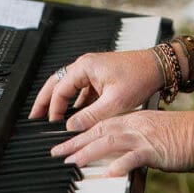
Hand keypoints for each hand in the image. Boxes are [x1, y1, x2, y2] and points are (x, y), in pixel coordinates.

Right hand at [29, 48, 162, 128]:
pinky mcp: (100, 77)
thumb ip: (91, 116)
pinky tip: (75, 117)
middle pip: (57, 83)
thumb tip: (71, 127)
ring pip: (69, 87)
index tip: (51, 124)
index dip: (53, 108)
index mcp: (85, 66)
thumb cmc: (141, 76)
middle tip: (34, 116)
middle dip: (45, 100)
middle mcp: (86, 66)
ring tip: (51, 118)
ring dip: (60, 102)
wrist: (159, 67)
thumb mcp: (115, 102)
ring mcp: (93, 71)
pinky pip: (82, 90)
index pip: (60, 89)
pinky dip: (75, 103)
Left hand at [50, 109, 193, 176]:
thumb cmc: (184, 136)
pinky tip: (108, 173)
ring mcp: (144, 137)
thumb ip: (136, 138)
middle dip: (75, 143)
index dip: (81, 133)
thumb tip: (120, 151)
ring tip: (73, 162)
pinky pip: (134, 158)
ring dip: (89, 152)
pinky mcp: (155, 151)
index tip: (66, 142)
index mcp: (134, 119)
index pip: (101, 124)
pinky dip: (120, 165)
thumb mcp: (155, 132)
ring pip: (110, 142)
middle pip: (98, 132)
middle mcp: (135, 124)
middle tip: (57, 153)